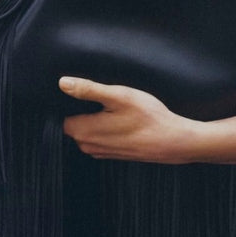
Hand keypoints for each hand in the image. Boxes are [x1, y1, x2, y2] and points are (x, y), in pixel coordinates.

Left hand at [59, 76, 197, 163]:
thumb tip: (63, 83)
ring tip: (115, 110)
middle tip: (104, 99)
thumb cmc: (149, 118)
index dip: (69, 101)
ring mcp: (99, 151)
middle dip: (82, 109)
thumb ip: (88, 89)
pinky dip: (106, 127)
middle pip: (72, 122)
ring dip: (95, 118)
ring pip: (86, 129)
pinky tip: (122, 120)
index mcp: (82, 131)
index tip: (84, 93)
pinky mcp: (111, 153)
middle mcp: (87, 145)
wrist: (175, 142)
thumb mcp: (119, 96)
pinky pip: (99, 137)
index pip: (60, 114)